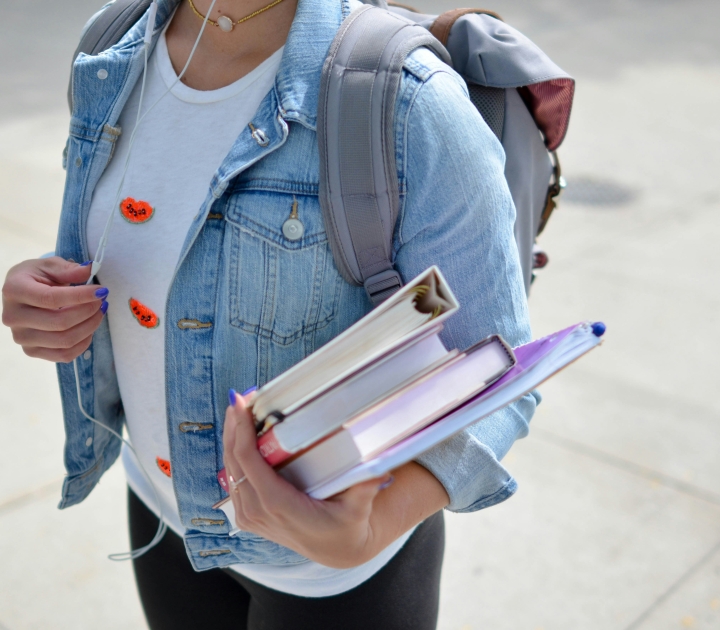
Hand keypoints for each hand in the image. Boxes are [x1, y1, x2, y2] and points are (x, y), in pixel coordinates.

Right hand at [2, 257, 108, 362]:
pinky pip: (64, 355)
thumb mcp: (50, 266)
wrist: (22, 294)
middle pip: (60, 323)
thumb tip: (90, 270)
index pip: (51, 298)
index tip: (101, 291)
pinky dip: (83, 343)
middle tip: (102, 301)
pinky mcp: (31, 351)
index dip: (80, 296)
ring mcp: (21, 337)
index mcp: (14, 290)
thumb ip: (69, 269)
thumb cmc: (37, 277)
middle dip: (89, 312)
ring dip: (90, 327)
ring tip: (99, 312)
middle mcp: (13, 317)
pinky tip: (89, 328)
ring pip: (64, 341)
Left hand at [222, 390, 449, 568]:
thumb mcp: (358, 508)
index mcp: (278, 505)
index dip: (241, 431)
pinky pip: (234, 481)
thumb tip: (380, 468)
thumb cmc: (347, 525)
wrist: (337, 550)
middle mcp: (258, 512)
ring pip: (229, 470)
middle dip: (234, 427)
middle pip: (234, 461)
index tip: (242, 404)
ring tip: (238, 410)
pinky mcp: (249, 516)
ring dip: (231, 439)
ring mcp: (250, 516)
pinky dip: (234, 456)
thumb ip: (365, 488)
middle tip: (239, 398)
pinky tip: (239, 435)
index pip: (248, 462)